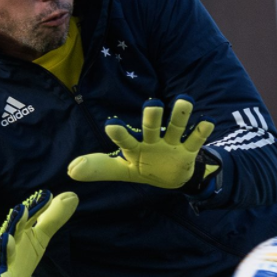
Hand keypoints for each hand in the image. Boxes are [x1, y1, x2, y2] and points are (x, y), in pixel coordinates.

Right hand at [0, 190, 77, 276]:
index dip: (37, 206)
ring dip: (5, 246)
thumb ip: (53, 219)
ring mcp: (4, 259)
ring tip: (6, 238)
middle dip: (16, 220)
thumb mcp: (41, 237)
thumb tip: (73, 196)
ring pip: (3, 252)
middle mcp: (10, 241)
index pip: (29, 215)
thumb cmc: (23, 254)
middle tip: (21, 209)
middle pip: (13, 230)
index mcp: (21, 230)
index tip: (46, 195)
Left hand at [67, 96, 216, 189]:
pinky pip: (195, 140)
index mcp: (134, 147)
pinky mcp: (188, 151)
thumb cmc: (143, 167)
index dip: (119, 133)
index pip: (125, 140)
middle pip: (151, 128)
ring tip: (185, 100)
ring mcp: (171, 144)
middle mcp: (153, 141)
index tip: (111, 124)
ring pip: (176, 128)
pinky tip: (206, 122)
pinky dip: (201, 131)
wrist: (171, 176)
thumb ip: (99, 168)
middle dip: (152, 117)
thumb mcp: (122, 170)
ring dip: (180, 116)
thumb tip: (70, 171)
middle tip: (152, 103)